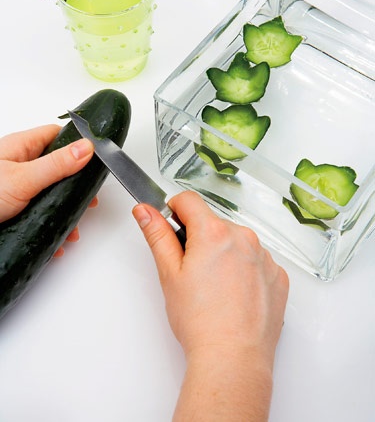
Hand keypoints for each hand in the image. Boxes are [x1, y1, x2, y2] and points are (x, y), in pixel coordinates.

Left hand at [0, 124, 93, 222]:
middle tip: (88, 198)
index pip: (56, 135)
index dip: (78, 143)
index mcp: (20, 147)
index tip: (95, 158)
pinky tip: (59, 237)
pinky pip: (40, 213)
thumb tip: (86, 147)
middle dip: (75, 183)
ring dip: (65, 209)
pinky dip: (52, 225)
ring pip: (51, 192)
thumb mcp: (22, 179)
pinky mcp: (13, 207)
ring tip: (75, 225)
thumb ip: (56, 164)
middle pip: (58, 166)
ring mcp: (16, 186)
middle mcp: (18, 164)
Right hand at [133, 191, 288, 420]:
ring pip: (236, 242)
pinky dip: (245, 270)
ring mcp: (264, 257)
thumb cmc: (200, 321)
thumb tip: (145, 211)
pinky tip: (235, 295)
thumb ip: (157, 235)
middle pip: (214, 223)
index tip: (172, 226)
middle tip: (192, 271)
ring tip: (215, 288)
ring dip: (224, 254)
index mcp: (214, 233)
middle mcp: (244, 238)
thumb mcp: (169, 274)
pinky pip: (256, 261)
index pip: (189, 201)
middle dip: (200, 238)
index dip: (175, 210)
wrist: (233, 357)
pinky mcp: (277, 275)